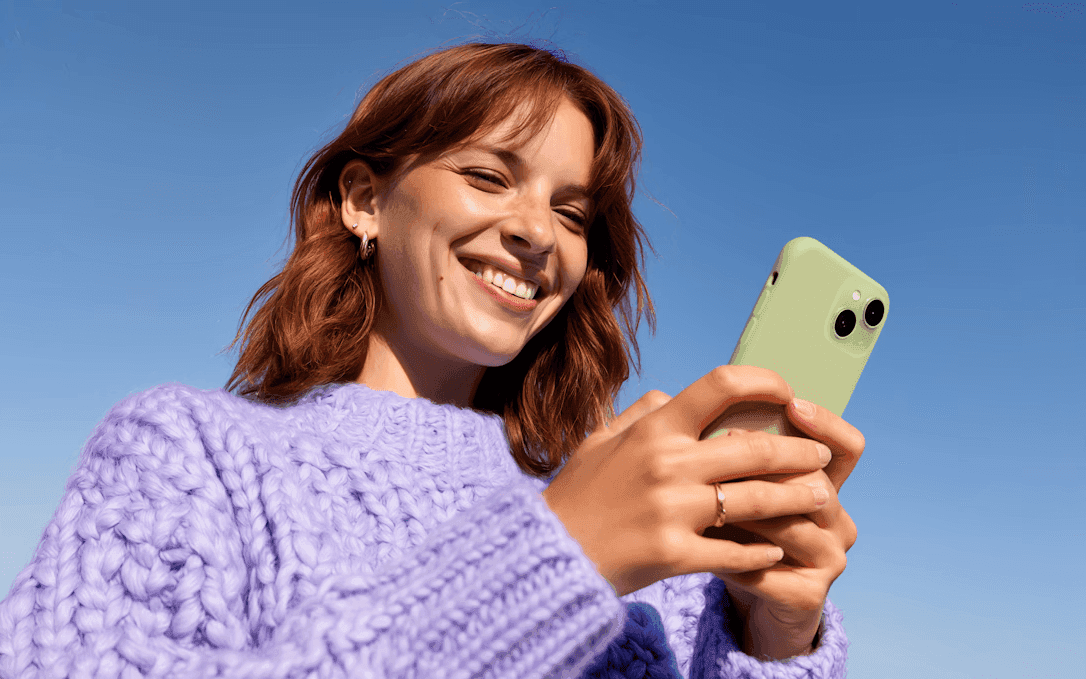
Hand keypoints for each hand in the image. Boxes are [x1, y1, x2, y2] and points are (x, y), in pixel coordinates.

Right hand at [540, 365, 833, 597]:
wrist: (550, 553)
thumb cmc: (577, 495)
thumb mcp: (600, 440)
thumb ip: (640, 413)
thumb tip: (674, 394)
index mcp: (653, 429)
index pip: (720, 386)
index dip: (764, 382)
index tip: (788, 392)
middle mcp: (667, 464)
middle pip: (755, 448)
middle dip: (800, 452)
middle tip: (821, 456)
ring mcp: (673, 510)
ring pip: (757, 500)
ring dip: (797, 498)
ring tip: (820, 498)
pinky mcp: (675, 555)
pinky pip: (735, 552)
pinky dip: (761, 552)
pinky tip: (776, 550)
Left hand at [708, 398, 863, 659]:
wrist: (754, 602)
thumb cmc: (744, 533)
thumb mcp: (746, 489)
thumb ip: (742, 454)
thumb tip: (714, 411)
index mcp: (829, 489)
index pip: (847, 448)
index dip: (827, 423)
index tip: (792, 403)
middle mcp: (839, 522)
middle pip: (816, 482)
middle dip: (767, 465)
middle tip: (721, 447)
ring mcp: (830, 560)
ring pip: (791, 525)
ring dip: (745, 511)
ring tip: (704, 497)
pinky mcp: (809, 597)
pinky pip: (766, 570)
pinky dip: (731, 557)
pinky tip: (700, 548)